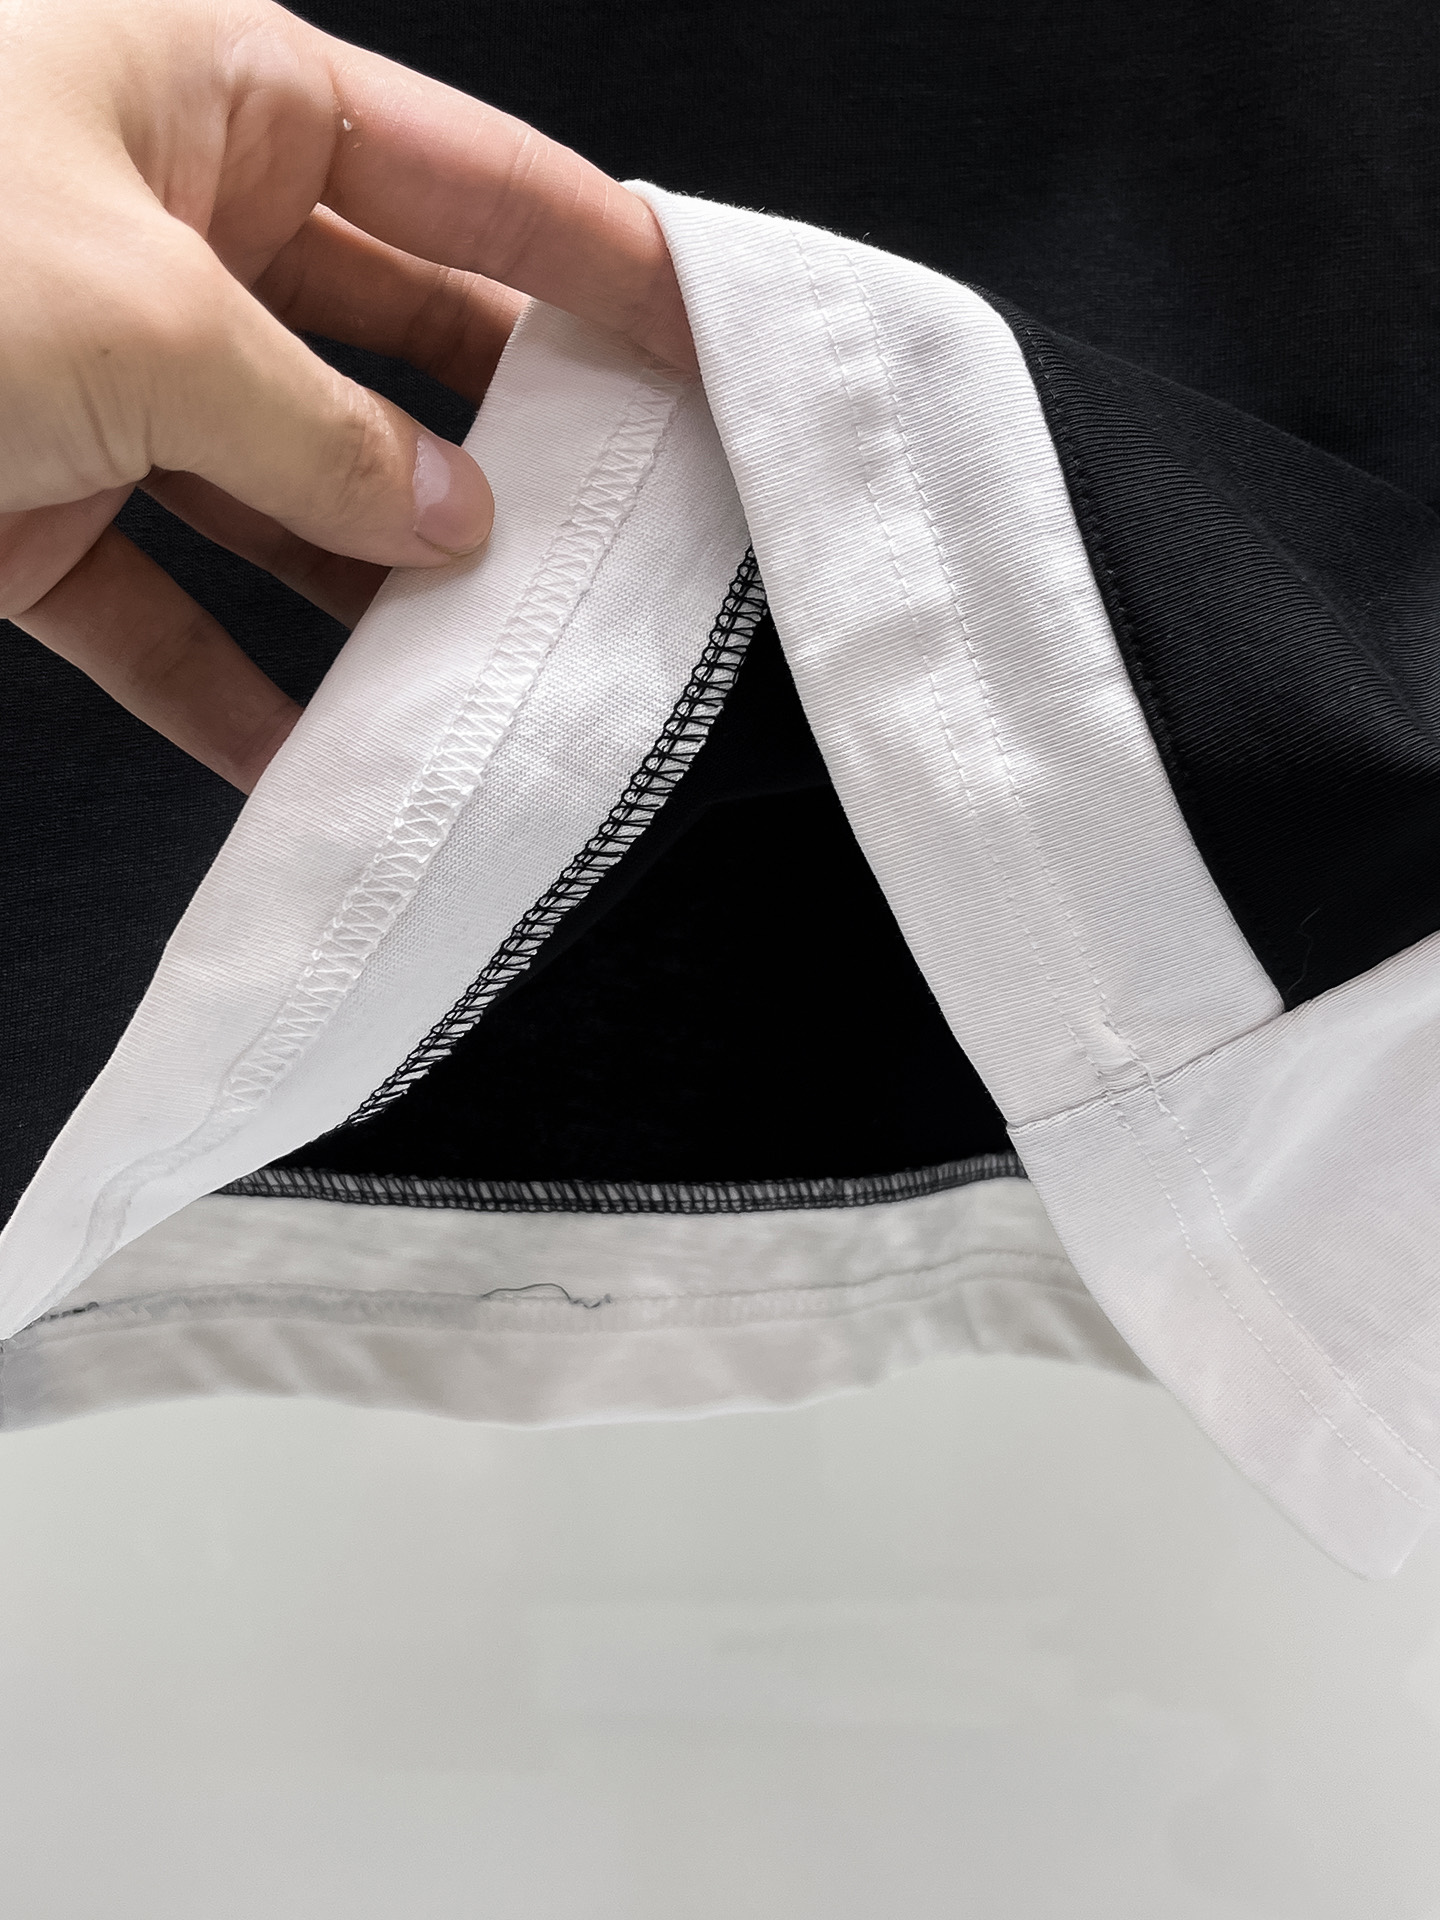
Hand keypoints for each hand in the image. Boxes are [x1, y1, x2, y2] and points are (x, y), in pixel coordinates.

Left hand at [0, 0, 694, 789]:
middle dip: (503, 448)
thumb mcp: (145, 315)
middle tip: (617, 535)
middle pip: (396, 348)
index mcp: (214, 96)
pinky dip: (235, 690)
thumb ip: (323, 427)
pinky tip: (313, 759)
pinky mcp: (34, 509)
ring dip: (380, 594)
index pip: (465, 172)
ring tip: (483, 670)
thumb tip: (447, 514)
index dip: (601, 257)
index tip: (710, 340)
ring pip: (292, 498)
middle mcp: (176, 232)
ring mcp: (107, 378)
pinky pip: (169, 609)